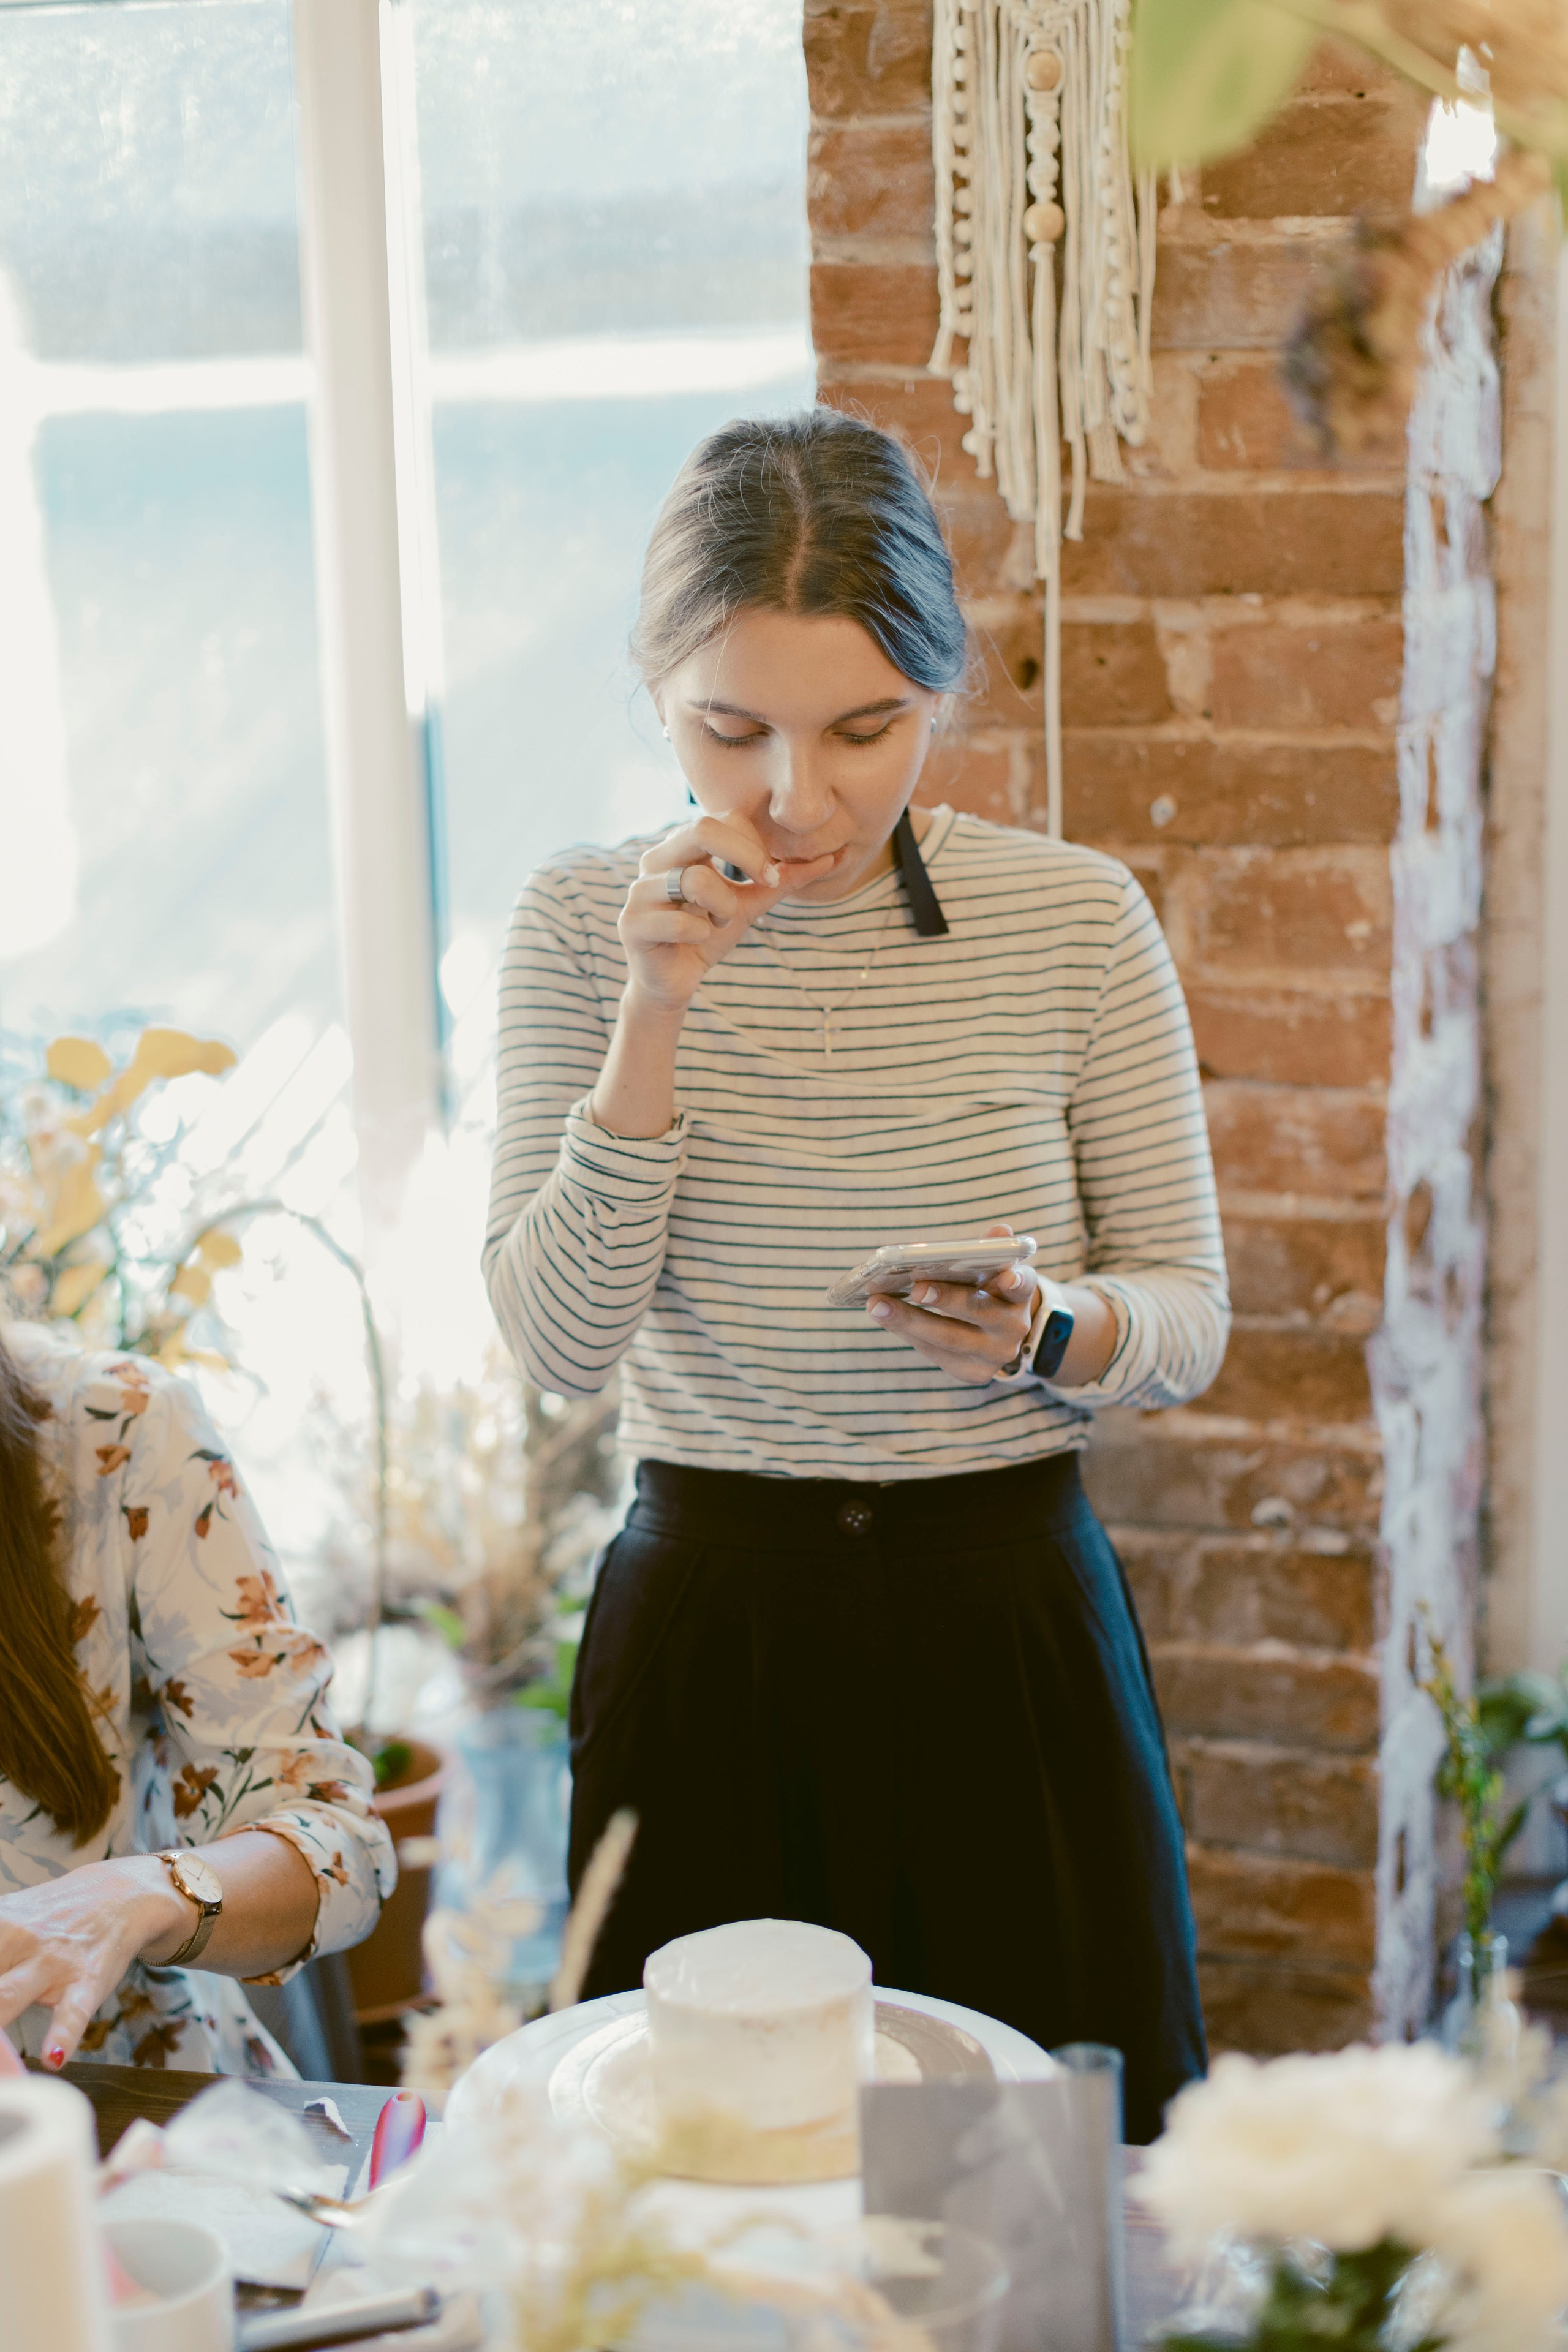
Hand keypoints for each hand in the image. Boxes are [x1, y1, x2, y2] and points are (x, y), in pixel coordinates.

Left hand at [0, 1857, 187, 2068]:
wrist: (129, 1892)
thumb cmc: (55, 1916)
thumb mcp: (8, 1923)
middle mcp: (15, 1942)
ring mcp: (51, 1961)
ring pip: (6, 1998)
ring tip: (3, 2081)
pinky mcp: (87, 1978)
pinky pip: (73, 2009)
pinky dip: (64, 2034)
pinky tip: (55, 2057)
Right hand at [619, 813, 835, 1012]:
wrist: (675, 982)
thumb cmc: (707, 934)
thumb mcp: (751, 903)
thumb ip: (785, 880)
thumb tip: (836, 857)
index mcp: (683, 847)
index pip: (723, 818)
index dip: (754, 843)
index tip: (773, 876)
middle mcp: (657, 860)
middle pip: (703, 828)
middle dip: (746, 856)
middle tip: (765, 884)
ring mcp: (640, 890)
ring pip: (695, 879)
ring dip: (723, 907)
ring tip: (718, 923)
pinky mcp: (631, 923)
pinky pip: (681, 922)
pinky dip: (701, 935)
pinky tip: (696, 941)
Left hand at [865, 1223, 1050, 1386]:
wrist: (998, 1334)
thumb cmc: (987, 1288)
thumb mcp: (992, 1268)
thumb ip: (991, 1249)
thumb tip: (999, 1230)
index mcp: (1020, 1294)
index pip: (1024, 1285)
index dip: (1016, 1280)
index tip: (1007, 1276)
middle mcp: (1013, 1327)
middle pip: (978, 1311)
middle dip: (945, 1298)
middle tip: (916, 1287)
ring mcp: (994, 1354)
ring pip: (950, 1338)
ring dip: (910, 1320)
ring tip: (877, 1304)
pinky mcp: (973, 1373)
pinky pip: (935, 1353)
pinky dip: (907, 1333)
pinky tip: (884, 1317)